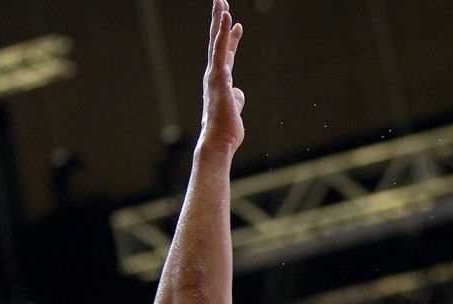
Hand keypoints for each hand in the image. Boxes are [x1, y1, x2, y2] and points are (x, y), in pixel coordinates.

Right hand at [200, 0, 244, 153]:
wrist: (218, 141)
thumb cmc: (226, 130)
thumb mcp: (235, 109)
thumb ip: (236, 98)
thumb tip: (238, 93)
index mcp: (219, 82)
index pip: (225, 55)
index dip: (230, 38)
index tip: (236, 24)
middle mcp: (214, 75)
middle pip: (216, 42)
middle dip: (219, 21)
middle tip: (221, 1)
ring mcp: (214, 74)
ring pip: (216, 41)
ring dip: (219, 19)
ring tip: (221, 1)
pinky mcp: (219, 76)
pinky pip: (220, 48)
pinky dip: (223, 32)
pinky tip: (227, 17)